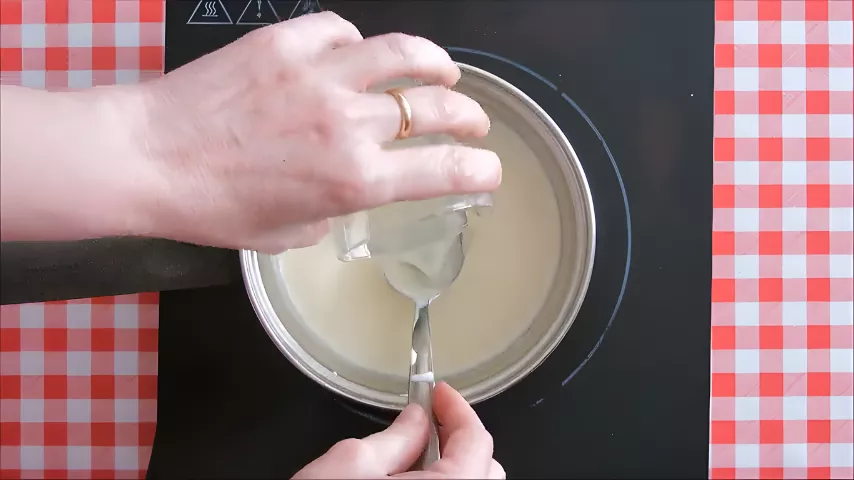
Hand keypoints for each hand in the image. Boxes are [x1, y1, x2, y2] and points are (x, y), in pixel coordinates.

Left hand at [132, 12, 499, 252]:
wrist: (151, 159)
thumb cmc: (215, 209)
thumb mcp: (290, 233)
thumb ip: (335, 207)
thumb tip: (347, 184)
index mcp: (355, 180)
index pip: (445, 170)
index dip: (481, 170)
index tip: (490, 170)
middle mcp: (349, 124)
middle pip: (436, 109)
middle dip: (468, 117)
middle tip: (472, 120)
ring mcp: (320, 76)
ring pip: (403, 54)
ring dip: (434, 65)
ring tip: (442, 73)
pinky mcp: (286, 43)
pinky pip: (341, 31)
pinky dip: (356, 43)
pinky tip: (355, 53)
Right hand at [293, 382, 504, 478]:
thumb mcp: (352, 465)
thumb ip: (396, 438)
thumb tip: (417, 418)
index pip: (476, 440)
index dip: (456, 409)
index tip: (437, 393)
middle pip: (485, 469)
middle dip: (459, 440)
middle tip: (427, 421)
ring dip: (452, 469)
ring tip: (415, 456)